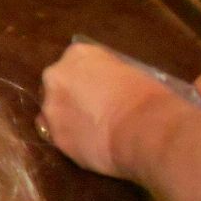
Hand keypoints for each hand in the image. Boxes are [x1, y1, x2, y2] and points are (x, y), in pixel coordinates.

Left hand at [38, 41, 184, 178]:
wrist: (147, 131)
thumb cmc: (149, 98)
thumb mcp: (130, 73)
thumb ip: (107, 75)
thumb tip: (106, 87)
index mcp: (78, 54)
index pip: (76, 62)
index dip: (89, 78)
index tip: (101, 89)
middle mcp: (56, 75)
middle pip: (58, 85)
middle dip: (72, 96)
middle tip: (93, 111)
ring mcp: (51, 106)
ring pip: (54, 112)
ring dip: (68, 119)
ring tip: (92, 132)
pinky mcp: (54, 136)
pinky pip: (58, 136)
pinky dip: (71, 140)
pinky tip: (89, 146)